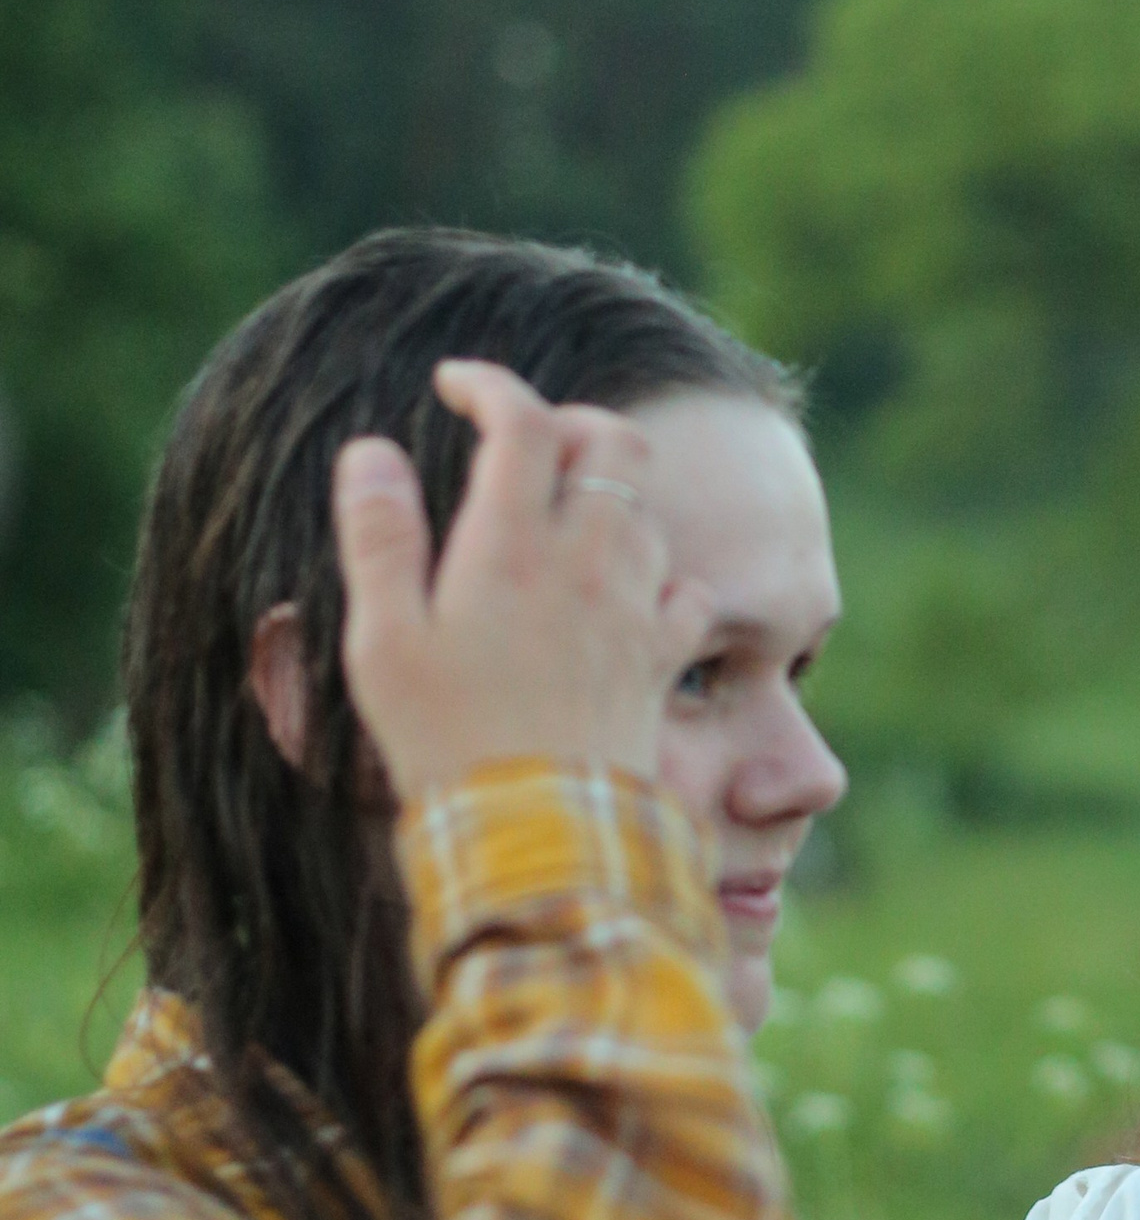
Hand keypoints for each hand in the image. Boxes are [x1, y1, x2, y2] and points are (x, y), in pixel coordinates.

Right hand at [333, 360, 712, 803]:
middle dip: (572, 420)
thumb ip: (380, 538)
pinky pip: (688, 591)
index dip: (490, 384)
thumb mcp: (384, 642)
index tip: (456, 386)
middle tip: (525, 443)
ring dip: (611, 493)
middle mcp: (588, 562)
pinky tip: (625, 592)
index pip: (522, 419)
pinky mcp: (662, 661)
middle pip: (614, 442)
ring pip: (650, 509)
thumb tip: (370, 453)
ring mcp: (636, 609)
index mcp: (511, 545)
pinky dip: (661, 574)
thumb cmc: (447, 742)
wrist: (539, 835)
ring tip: (561, 517)